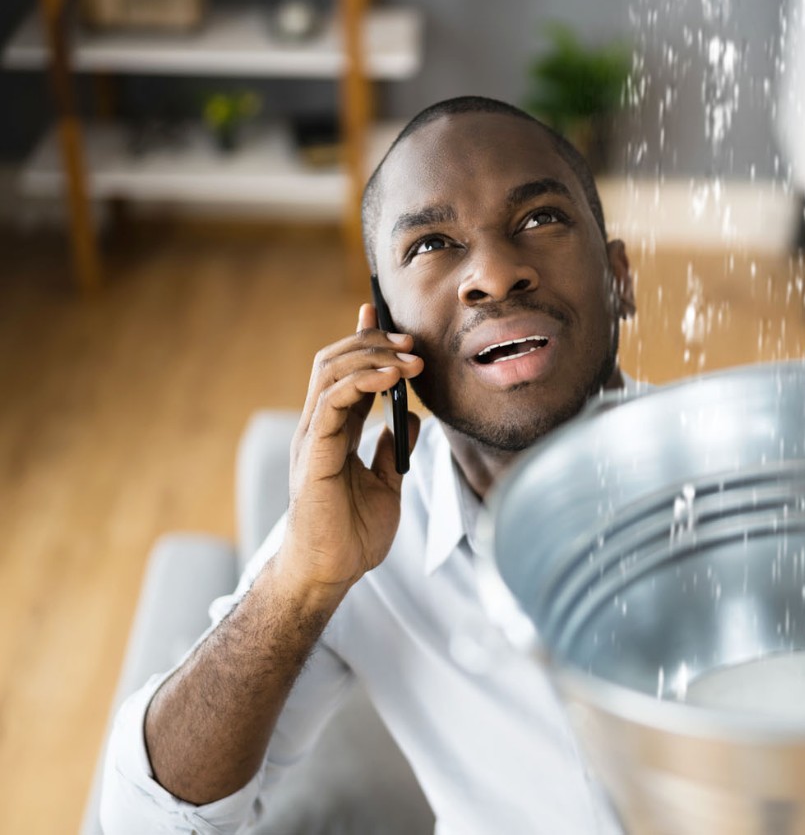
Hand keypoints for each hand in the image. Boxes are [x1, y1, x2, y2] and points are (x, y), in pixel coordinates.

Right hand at [281, 304, 422, 597]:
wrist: (333, 572)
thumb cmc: (352, 534)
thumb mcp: (388, 483)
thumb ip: (395, 449)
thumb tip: (412, 419)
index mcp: (334, 432)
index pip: (344, 372)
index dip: (360, 340)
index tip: (378, 312)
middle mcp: (319, 428)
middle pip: (335, 362)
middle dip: (373, 342)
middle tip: (412, 341)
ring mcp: (314, 437)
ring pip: (331, 372)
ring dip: (373, 356)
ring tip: (408, 358)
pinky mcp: (316, 452)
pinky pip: (333, 402)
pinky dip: (362, 381)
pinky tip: (390, 378)